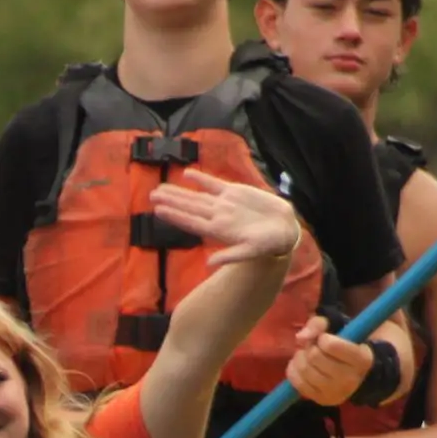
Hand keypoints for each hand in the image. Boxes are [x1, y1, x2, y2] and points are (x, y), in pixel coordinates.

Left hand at [145, 173, 298, 268]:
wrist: (285, 230)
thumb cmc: (270, 245)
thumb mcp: (252, 252)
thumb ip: (231, 257)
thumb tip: (210, 264)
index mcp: (219, 230)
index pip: (191, 222)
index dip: (175, 216)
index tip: (158, 211)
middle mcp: (218, 216)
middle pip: (189, 207)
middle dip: (171, 201)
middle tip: (151, 195)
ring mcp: (225, 204)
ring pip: (197, 196)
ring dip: (179, 192)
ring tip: (160, 188)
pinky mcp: (236, 192)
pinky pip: (214, 184)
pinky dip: (201, 178)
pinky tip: (186, 174)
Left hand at [285, 314, 373, 405]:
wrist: (358, 375)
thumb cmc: (347, 346)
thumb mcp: (339, 327)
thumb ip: (319, 324)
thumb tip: (300, 338)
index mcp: (361, 359)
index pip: (330, 345)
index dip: (322, 338)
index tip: (325, 339)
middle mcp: (350, 379)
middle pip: (314, 357)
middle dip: (310, 347)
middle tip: (314, 346)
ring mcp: (336, 393)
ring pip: (304, 369)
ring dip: (300, 357)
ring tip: (307, 355)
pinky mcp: (322, 400)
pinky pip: (296, 382)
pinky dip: (294, 370)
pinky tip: (302, 365)